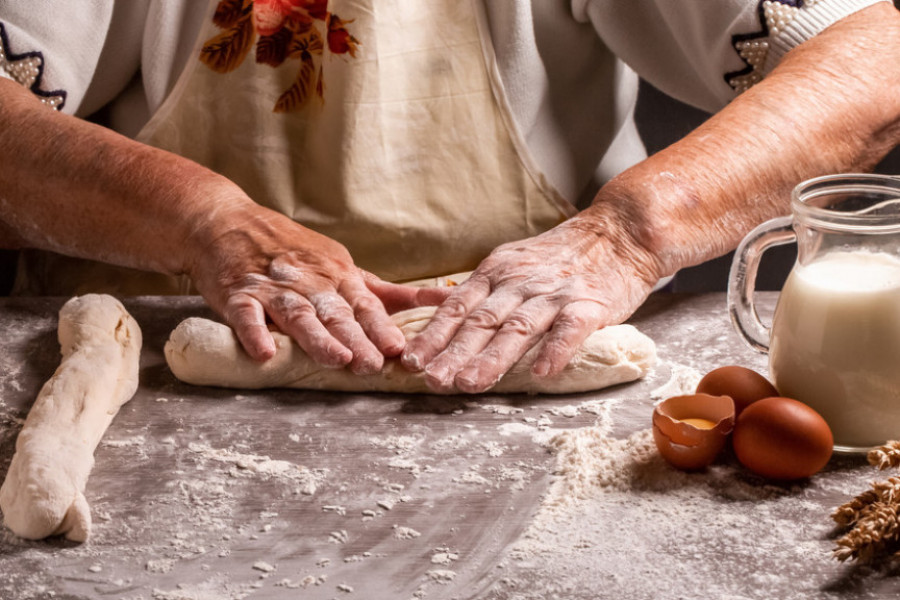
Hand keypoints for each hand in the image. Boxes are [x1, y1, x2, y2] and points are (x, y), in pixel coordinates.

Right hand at [186, 204, 443, 373]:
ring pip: (297, 314)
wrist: (226, 220)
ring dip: (316, 338)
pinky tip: (263, 352)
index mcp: (337, 275)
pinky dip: (253, 332)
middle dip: (356, 338)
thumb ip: (382, 291)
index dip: (380, 328)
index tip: (398, 349)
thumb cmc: (290, 248)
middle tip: (374, 364)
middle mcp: (309, 280)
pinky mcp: (236, 293)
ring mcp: (272, 287)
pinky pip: (245, 314)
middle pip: (335, 312)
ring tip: (335, 359)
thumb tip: (439, 300)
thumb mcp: (340, 263)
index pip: (364, 305)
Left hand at [400, 206, 660, 392]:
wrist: (620, 232)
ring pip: (518, 328)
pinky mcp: (589, 304)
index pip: (457, 307)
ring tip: (470, 384)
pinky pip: (569, 329)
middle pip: (481, 321)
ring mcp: (554, 293)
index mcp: (497, 272)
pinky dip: (555, 350)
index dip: (432, 335)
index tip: (410, 361)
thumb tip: (433, 309)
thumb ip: (479, 289)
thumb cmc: (562, 256)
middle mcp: (520, 282)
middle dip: (453, 352)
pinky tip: (542, 373)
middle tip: (431, 380)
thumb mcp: (512, 261)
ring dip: (492, 358)